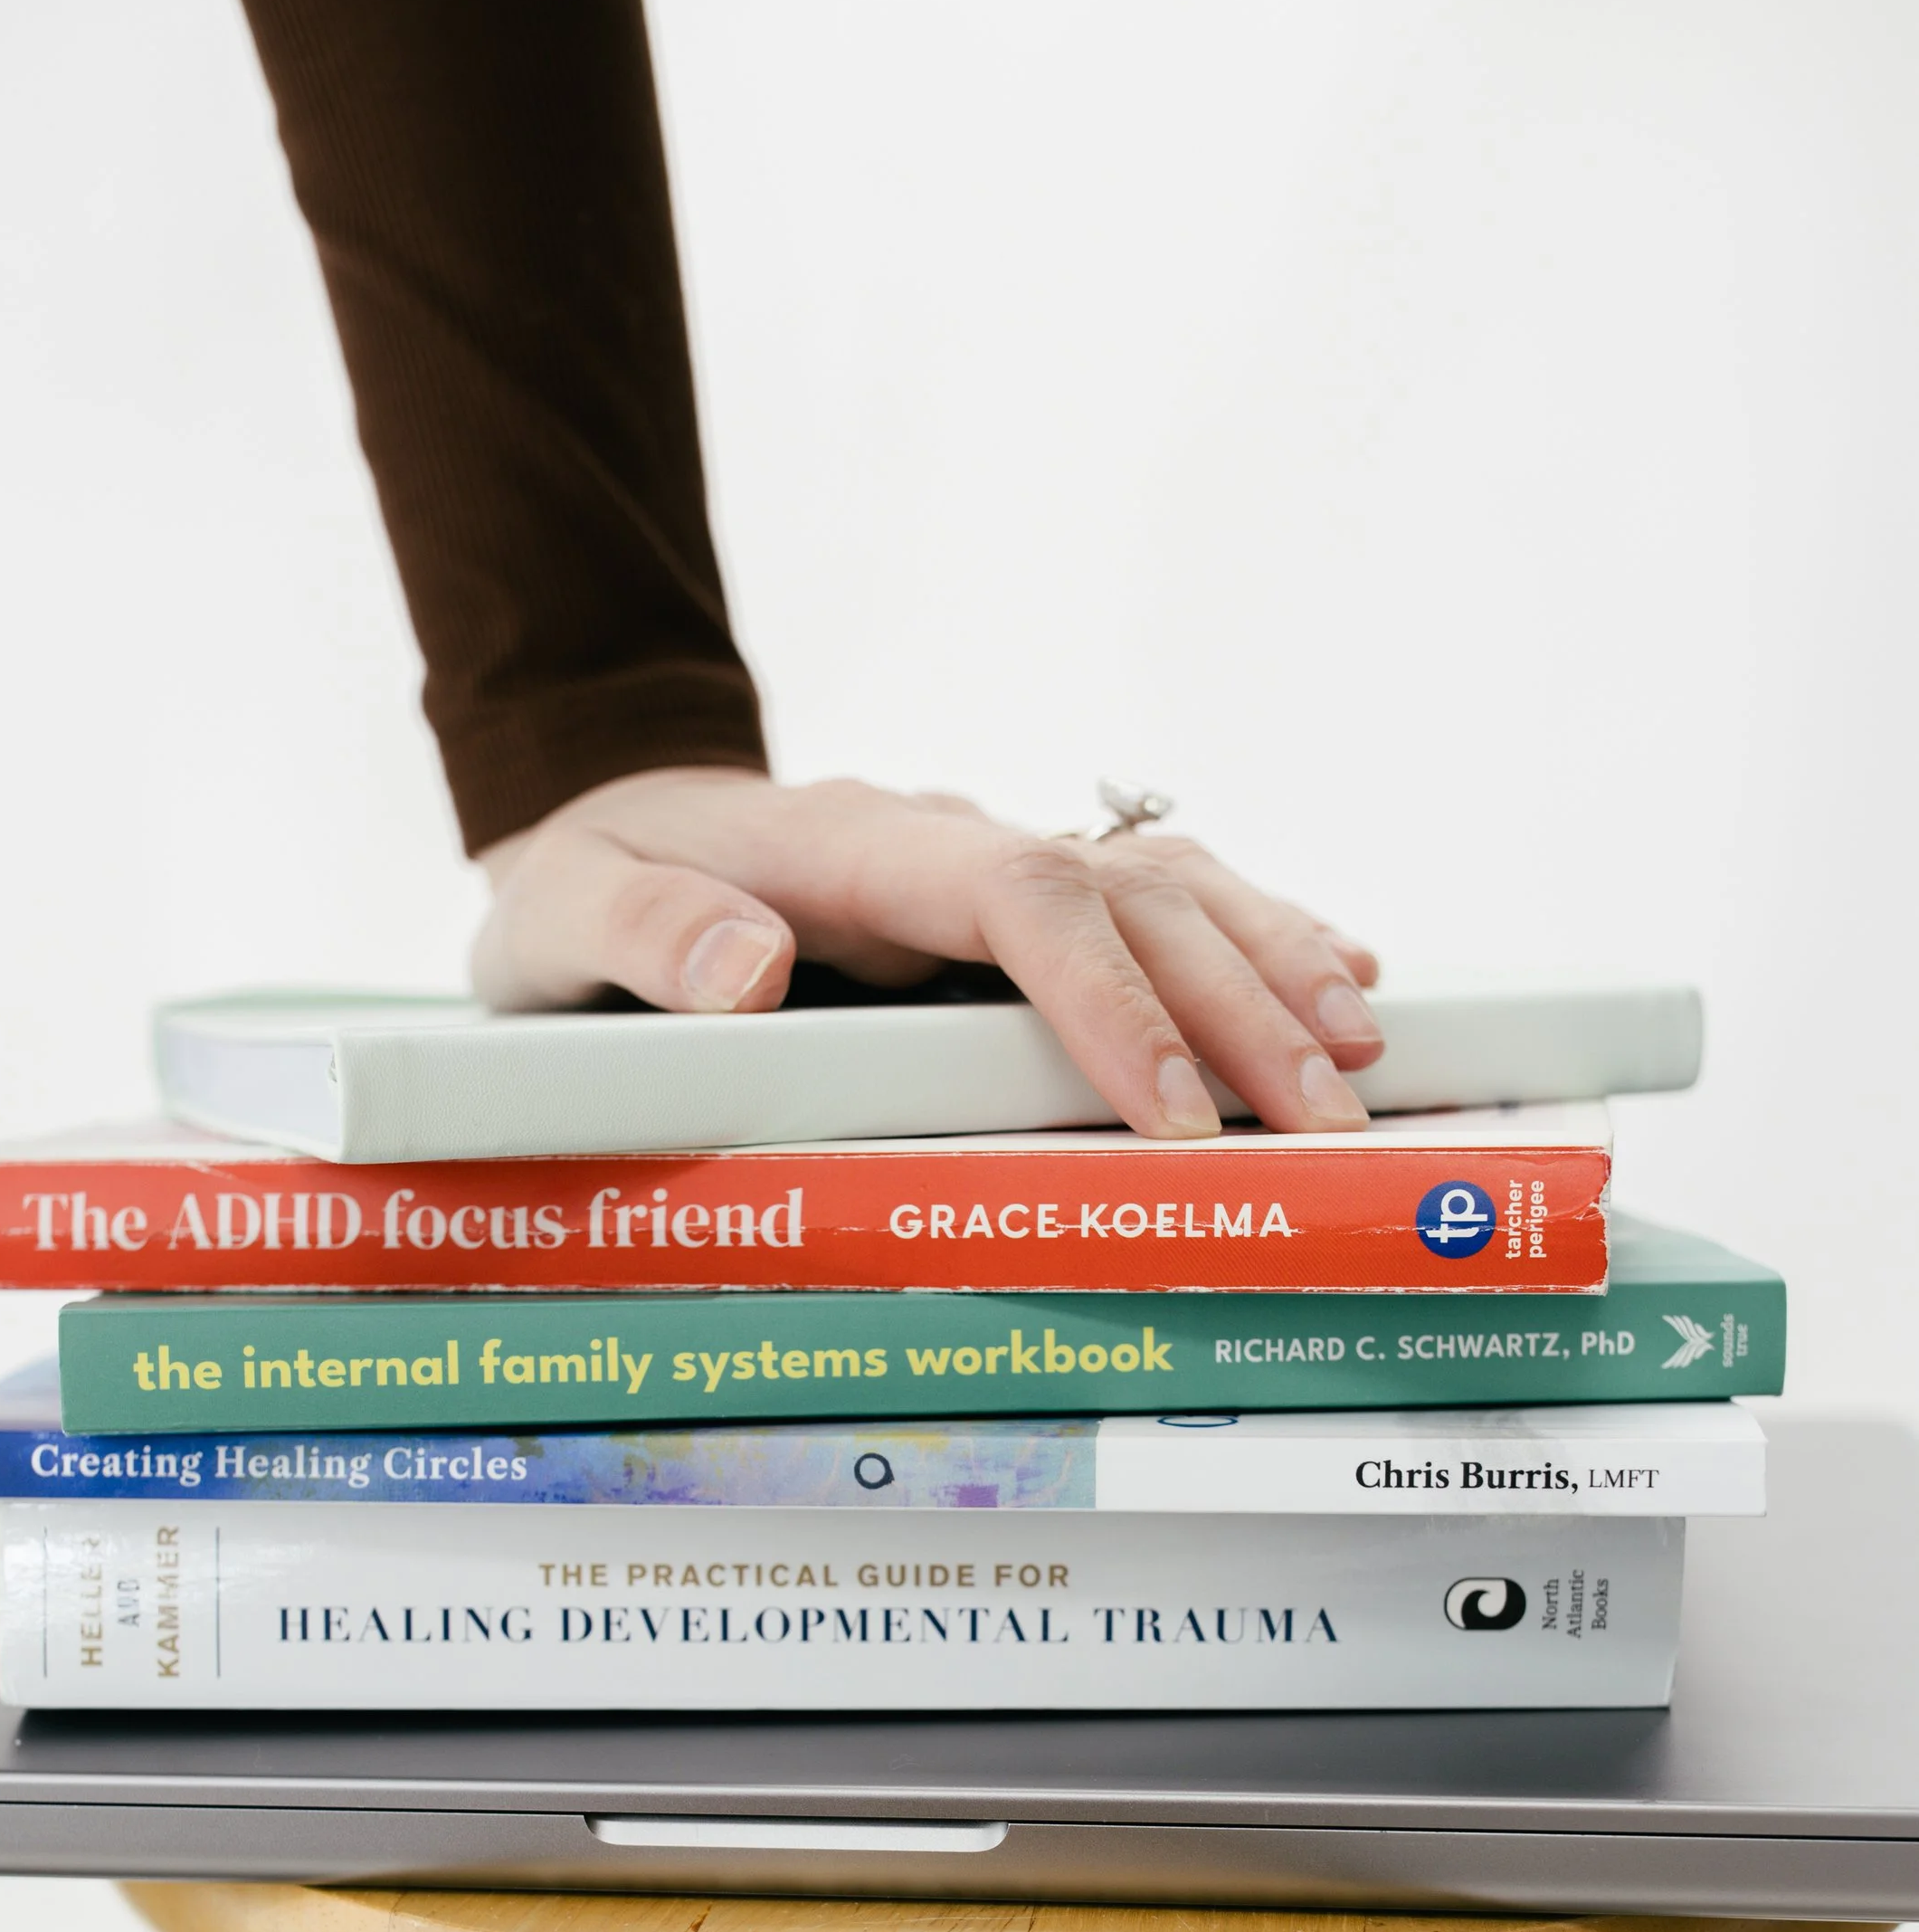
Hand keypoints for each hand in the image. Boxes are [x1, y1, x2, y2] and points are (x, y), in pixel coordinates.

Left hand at [474, 767, 1382, 1138]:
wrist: (601, 820)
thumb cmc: (583, 887)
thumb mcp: (567, 916)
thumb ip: (647, 935)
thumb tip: (752, 965)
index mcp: (853, 847)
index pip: (1018, 900)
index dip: (1109, 1000)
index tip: (1174, 1111)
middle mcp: (945, 842)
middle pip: (1128, 897)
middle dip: (1236, 1003)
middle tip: (1324, 1110)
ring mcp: (987, 866)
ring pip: (1167, 887)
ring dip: (1271, 963)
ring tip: (1363, 1048)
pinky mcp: (1009, 903)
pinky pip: (1154, 901)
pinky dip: (1254, 933)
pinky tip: (1343, 976)